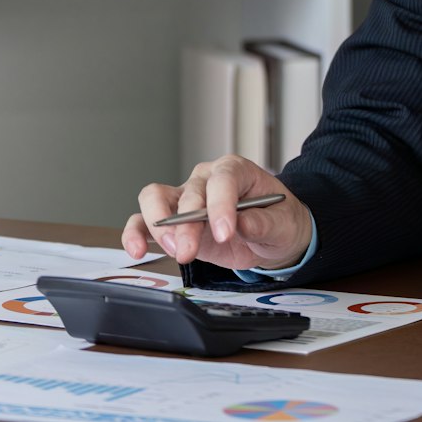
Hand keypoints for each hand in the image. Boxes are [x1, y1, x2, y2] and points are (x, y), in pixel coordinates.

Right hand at [121, 156, 313, 271]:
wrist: (272, 236)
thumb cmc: (278, 220)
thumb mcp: (284, 223)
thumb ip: (265, 223)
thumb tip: (243, 223)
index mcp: (236, 170)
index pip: (223, 179)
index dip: (220, 205)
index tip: (224, 233)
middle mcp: (206, 180)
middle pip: (188, 193)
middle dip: (187, 224)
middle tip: (190, 251)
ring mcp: (185, 199)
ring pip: (155, 198)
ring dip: (159, 225)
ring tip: (172, 250)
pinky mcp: (173, 223)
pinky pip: (144, 222)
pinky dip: (136, 234)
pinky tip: (137, 250)